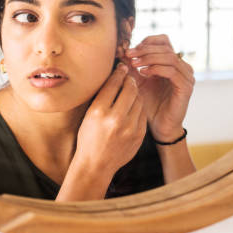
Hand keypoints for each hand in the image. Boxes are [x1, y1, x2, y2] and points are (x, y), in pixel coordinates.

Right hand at [73, 63, 146, 177]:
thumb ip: (103, 96)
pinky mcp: (139, 135)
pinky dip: (139, 107)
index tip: (121, 67)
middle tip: (129, 76)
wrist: (96, 165)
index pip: (113, 84)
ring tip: (131, 91)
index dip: (119, 72)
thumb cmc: (89, 137)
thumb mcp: (90, 114)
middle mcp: (115, 119)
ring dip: (136, 93)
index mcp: (99, 111)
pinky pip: (143, 113)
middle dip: (130, 80)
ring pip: (139, 100)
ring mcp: (130, 128)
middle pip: (130, 89)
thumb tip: (118, 75)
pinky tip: (133, 107)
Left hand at [124, 35, 194, 142]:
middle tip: (128, 55)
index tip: (130, 50)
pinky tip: (143, 73)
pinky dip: (156, 69)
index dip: (147, 41)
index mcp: (173, 62)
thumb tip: (121, 50)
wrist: (159, 126)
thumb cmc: (149, 105)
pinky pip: (172, 71)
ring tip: (134, 64)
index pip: (164, 40)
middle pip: (165, 47)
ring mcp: (187, 76)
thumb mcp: (138, 82)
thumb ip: (132, 66)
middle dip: (144, 49)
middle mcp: (183, 67)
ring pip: (169, 57)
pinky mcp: (186, 87)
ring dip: (149, 58)